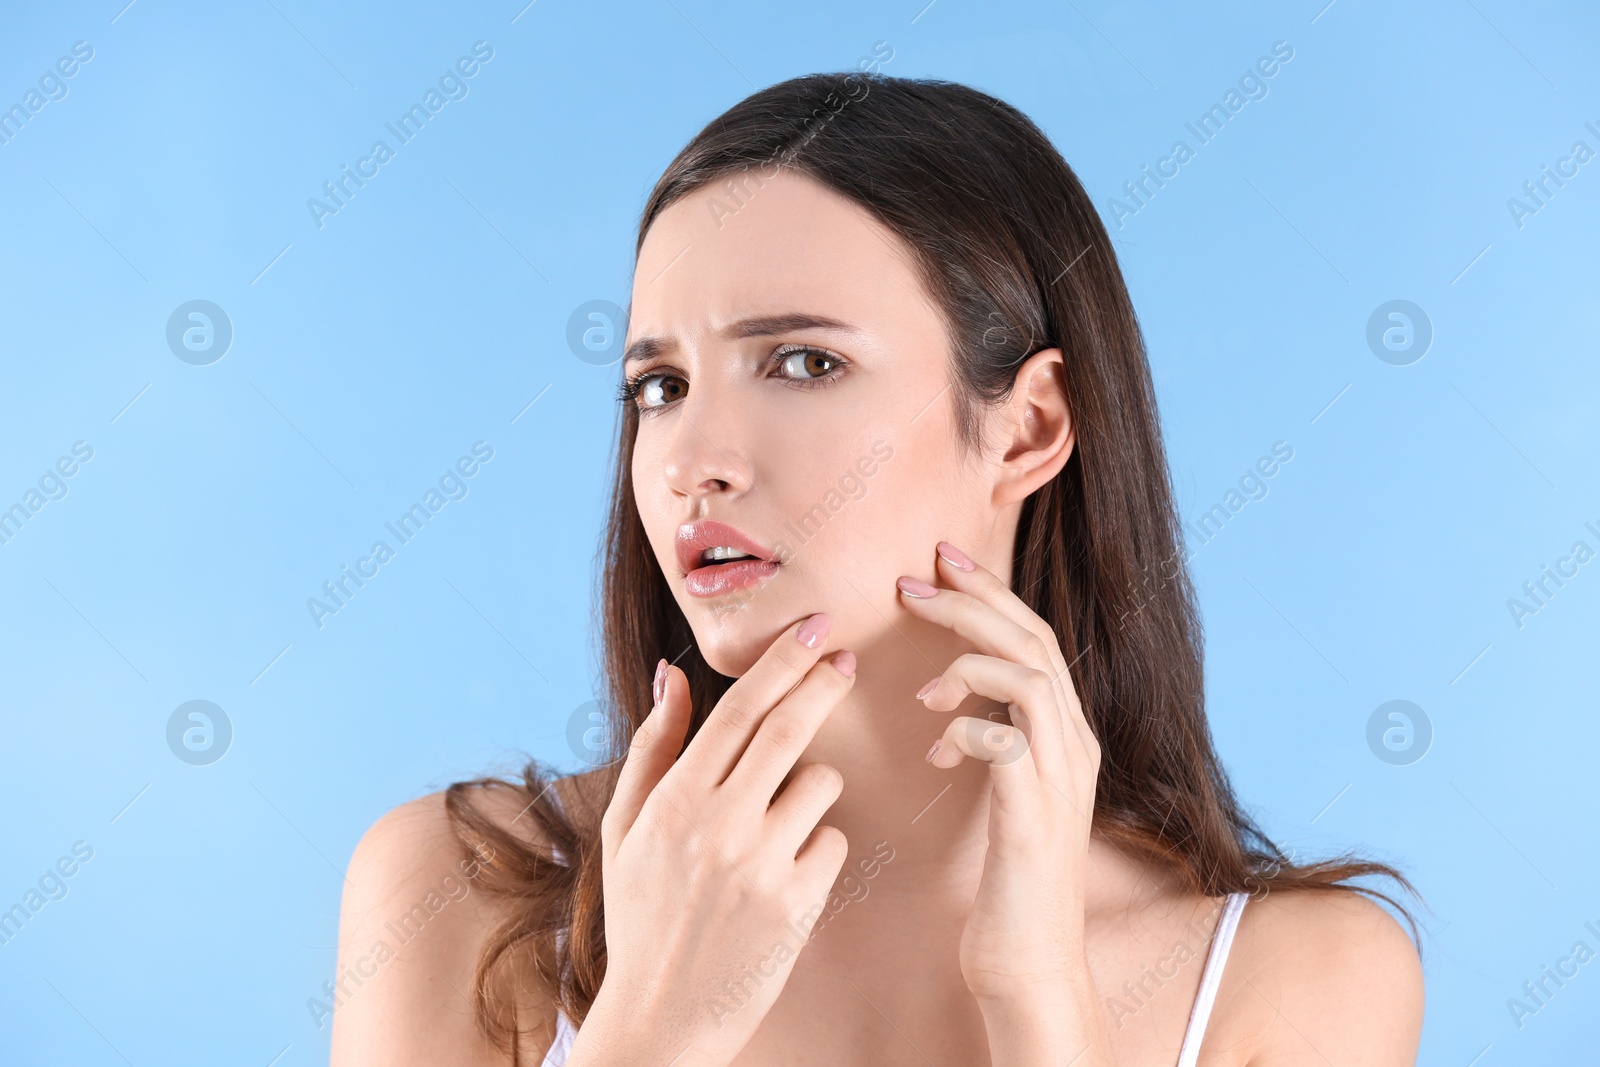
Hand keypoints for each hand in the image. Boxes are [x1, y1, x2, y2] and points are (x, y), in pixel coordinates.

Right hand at [572, 615, 854, 1066]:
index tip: (812, 628)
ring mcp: (759, 865)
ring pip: (821, 782)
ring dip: (814, 785)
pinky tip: (789, 872)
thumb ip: (652, 748)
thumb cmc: (643, 915)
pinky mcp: (796, 904)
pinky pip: (832, 841)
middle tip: (846, 658)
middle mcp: (717, 825)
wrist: (664, 1015)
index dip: (782, 662)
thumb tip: (673, 674)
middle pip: (789, 728)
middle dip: (824, 682)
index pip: (738, 710)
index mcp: (673, 801)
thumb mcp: (627, 830)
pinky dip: (818, 845)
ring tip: (782, 819)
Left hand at [898, 542, 1100, 1005]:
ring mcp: (1060, 777)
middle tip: (914, 580)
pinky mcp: (1034, 812)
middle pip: (1033, 640)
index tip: (939, 561)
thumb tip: (951, 702)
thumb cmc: (1004, 880)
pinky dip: (967, 730)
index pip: (1033, 637)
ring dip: (968, 662)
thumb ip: (991, 741)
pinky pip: (1007, 741)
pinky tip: (938, 754)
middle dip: (973, 601)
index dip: (988, 592)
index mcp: (1065, 734)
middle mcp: (1074, 745)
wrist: (1030, 961)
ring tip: (923, 688)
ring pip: (1029, 677)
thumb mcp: (1000, 795)